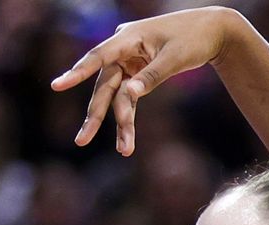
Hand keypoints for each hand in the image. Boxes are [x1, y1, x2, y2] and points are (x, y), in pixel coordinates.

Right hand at [50, 6, 239, 154]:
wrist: (210, 31)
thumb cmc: (193, 39)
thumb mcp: (175, 58)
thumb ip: (152, 76)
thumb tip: (130, 95)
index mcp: (128, 37)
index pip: (98, 57)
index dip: (78, 72)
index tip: (57, 85)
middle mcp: (123, 50)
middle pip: (104, 86)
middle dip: (96, 115)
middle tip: (81, 141)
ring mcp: (129, 63)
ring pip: (117, 97)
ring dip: (121, 124)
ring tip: (125, 151)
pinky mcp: (137, 74)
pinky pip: (129, 99)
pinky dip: (129, 117)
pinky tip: (126, 141)